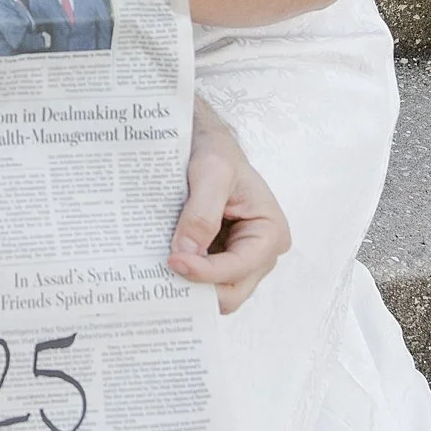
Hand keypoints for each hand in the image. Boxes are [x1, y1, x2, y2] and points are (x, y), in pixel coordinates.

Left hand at [170, 98, 289, 313]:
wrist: (204, 139)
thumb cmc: (216, 150)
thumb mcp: (212, 172)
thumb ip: (202, 214)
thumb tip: (186, 254)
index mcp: (270, 232)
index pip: (238, 267)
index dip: (205, 272)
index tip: (172, 260)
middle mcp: (261, 252)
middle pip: (231, 291)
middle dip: (199, 288)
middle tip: (163, 275)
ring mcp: (240, 257)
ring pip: (217, 291)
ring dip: (190, 284)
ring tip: (159, 272)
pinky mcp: (219, 255)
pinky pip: (204, 278)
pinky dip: (186, 275)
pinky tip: (164, 263)